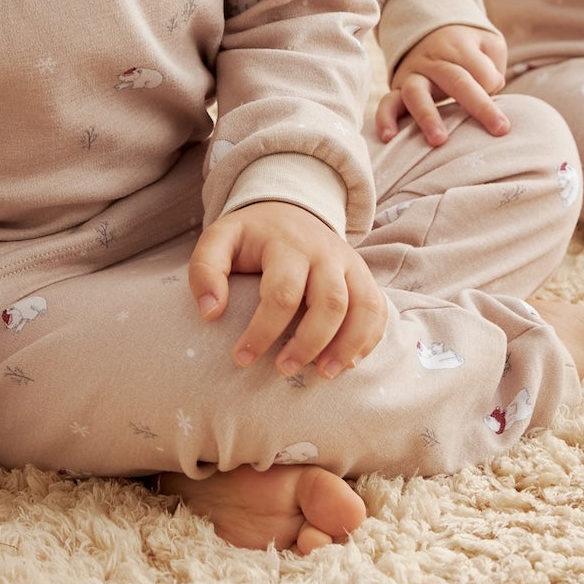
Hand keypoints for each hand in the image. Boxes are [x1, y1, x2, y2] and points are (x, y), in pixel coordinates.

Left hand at [188, 199, 386, 379]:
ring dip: (347, 345)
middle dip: (309, 343)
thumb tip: (210, 312)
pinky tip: (348, 363)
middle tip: (283, 369)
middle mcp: (325, 253)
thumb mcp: (219, 239)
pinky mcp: (363, 276)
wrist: (290, 209)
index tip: (241, 358)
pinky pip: (378, 309)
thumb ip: (205, 269)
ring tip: (324, 375)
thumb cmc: (252, 235)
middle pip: (330, 302)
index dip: (262, 331)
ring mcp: (349, 264)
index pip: (282, 293)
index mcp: (287, 245)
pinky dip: (369, 338)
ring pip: (363, 306)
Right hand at [374, 22, 510, 146]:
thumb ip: (493, 65)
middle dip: (479, 106)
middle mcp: (434, 59)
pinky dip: (385, 118)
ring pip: (417, 92)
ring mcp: (413, 74)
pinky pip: (387, 102)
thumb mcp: (488, 44)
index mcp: (459, 46)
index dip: (495, 85)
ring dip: (428, 116)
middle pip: (456, 80)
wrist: (429, 31)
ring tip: (439, 141)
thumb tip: (490, 89)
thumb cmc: (467, 47)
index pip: (482, 70)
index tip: (501, 101)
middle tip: (499, 129)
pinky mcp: (397, 88)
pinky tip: (388, 139)